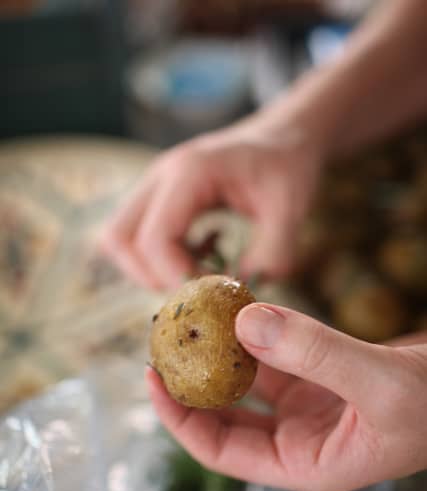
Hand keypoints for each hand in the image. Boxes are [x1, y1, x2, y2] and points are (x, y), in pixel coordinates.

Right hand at [102, 124, 321, 288]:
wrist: (282, 135)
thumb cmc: (286, 164)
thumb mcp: (291, 207)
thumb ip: (273, 252)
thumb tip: (244, 291)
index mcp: (190, 173)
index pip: (154, 238)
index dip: (176, 276)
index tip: (212, 291)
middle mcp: (161, 176)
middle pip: (118, 239)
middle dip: (151, 275)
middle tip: (195, 287)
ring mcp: (155, 187)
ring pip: (120, 240)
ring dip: (151, 268)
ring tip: (198, 268)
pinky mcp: (159, 199)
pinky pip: (137, 237)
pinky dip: (160, 258)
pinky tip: (201, 253)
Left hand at [146, 304, 426, 490]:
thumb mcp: (379, 383)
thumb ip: (316, 353)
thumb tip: (245, 323)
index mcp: (304, 464)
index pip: (221, 450)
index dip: (181, 419)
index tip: (152, 379)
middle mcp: (299, 440)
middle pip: (227, 417)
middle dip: (192, 385)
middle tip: (162, 346)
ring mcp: (309, 409)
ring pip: (249, 382)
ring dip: (221, 355)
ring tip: (190, 322)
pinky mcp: (321, 378)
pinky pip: (275, 356)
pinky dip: (256, 336)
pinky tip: (237, 311)